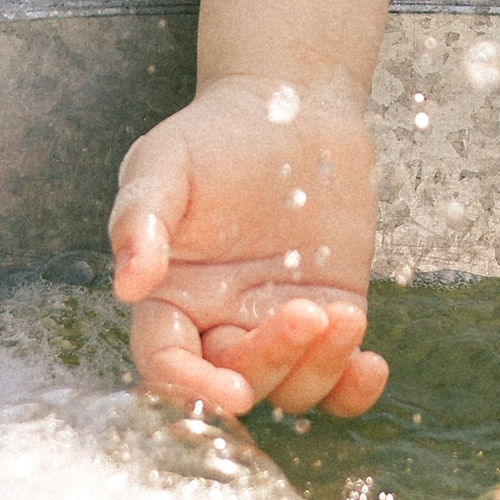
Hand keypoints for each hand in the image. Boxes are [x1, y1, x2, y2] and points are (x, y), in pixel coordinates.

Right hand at [108, 78, 386, 420]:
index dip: (193, 387)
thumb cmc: (215, 136)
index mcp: (170, 297)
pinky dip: (354, 388)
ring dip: (318, 367)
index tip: (229, 391)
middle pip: (235, 377)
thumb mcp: (162, 163)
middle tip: (305, 312)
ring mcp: (277, 322)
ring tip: (343, 317)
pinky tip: (371, 364)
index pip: (167, 363)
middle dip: (270, 361)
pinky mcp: (331, 314)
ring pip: (290, 386)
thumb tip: (128, 283)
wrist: (289, 108)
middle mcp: (220, 321)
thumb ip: (139, 218)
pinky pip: (339, 374)